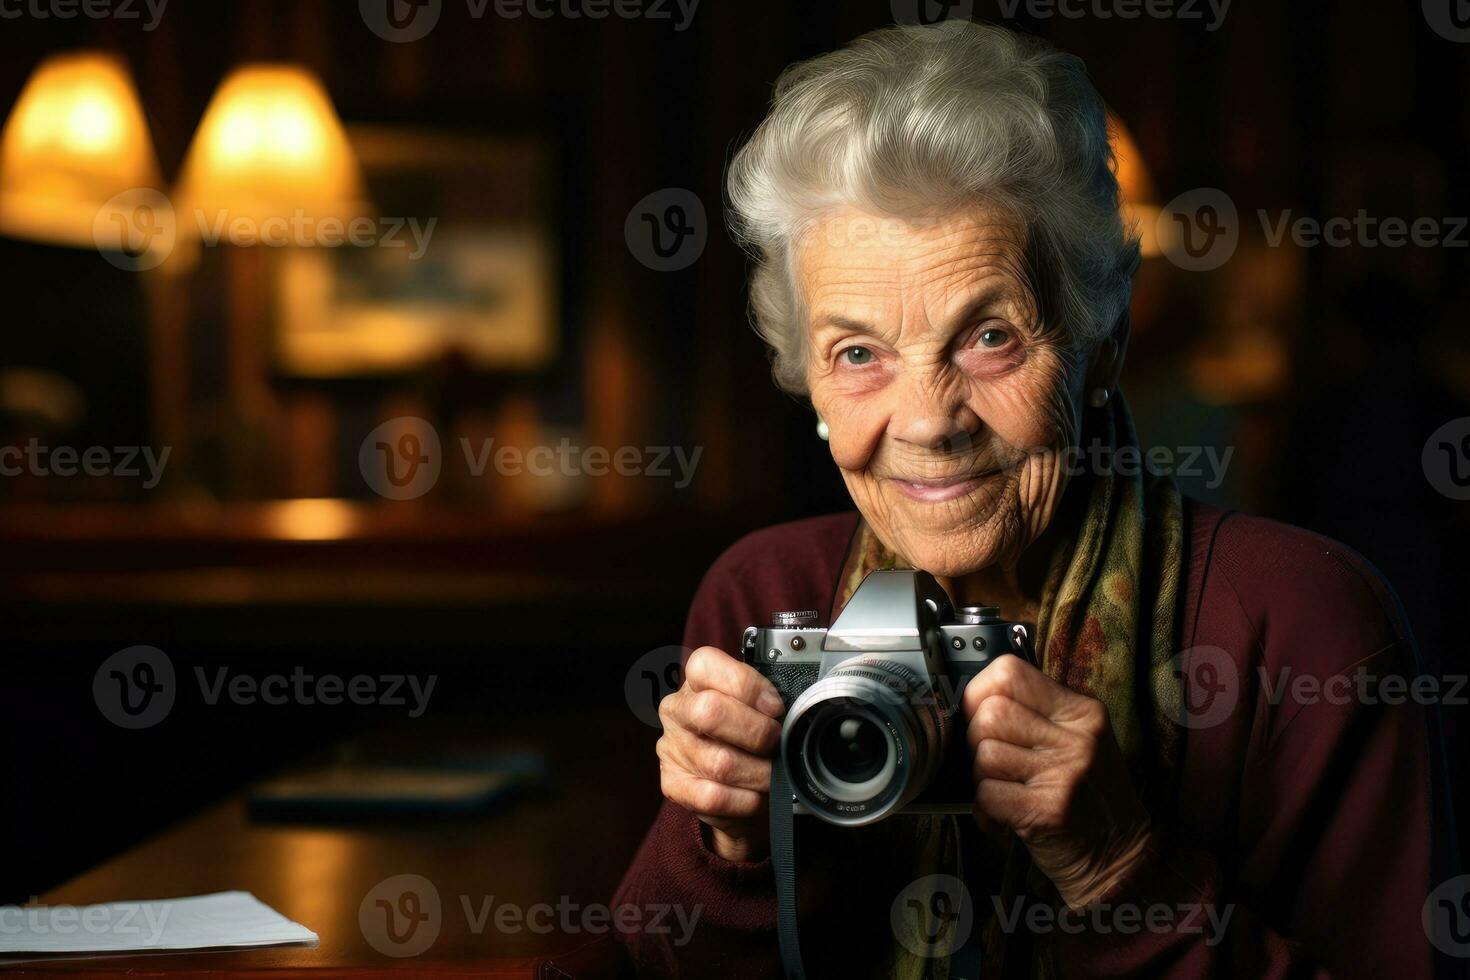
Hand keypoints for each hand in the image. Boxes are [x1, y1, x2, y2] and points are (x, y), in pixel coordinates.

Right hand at [657, 645, 784, 861]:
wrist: (730, 784)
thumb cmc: (746, 738)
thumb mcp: (756, 709)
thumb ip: (767, 701)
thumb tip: (795, 710)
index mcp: (696, 681)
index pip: (705, 664)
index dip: (746, 685)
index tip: (774, 707)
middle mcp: (677, 710)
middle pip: (709, 712)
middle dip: (756, 732)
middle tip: (775, 744)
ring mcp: (671, 747)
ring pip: (719, 762)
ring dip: (758, 773)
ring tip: (772, 775)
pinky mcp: (672, 785)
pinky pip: (714, 796)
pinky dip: (746, 800)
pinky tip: (756, 796)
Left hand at [962, 654, 1153, 908]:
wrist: (1121, 859)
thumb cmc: (1089, 796)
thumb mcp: (1080, 740)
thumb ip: (1037, 713)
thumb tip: (975, 697)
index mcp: (1083, 711)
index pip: (1009, 672)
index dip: (979, 692)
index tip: (979, 714)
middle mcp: (1078, 738)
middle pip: (990, 713)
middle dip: (977, 740)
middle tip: (996, 763)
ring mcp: (1065, 774)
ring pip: (984, 754)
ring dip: (983, 778)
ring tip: (1008, 790)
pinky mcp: (1048, 811)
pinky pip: (986, 794)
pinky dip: (986, 810)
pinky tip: (1007, 817)